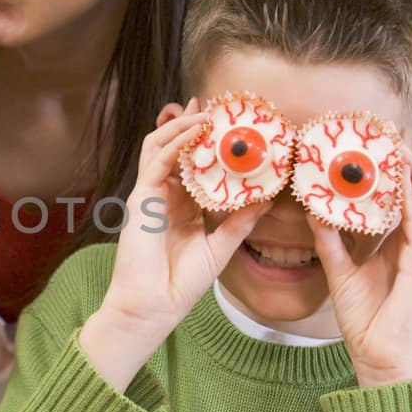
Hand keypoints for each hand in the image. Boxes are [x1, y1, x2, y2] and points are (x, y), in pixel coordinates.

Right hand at [79, 102, 266, 390]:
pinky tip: (195, 129)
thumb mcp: (221, 247)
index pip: (191, 164)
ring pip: (160, 146)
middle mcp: (165, 195)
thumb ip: (240, 222)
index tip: (223, 125)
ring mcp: (151, 194)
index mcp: (181, 206)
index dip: (204, 142)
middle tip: (210, 105)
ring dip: (181, 126)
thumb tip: (269, 199)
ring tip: (204, 112)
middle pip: (172, 148)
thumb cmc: (181, 283)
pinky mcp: (142, 197)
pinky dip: (176, 141)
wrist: (154, 305)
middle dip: (187, 124)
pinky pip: (158, 159)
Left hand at [311, 146, 411, 388]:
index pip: (405, 196)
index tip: (380, 142)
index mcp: (401, 243)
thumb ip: (330, 240)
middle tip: (396, 131)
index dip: (398, 169)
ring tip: (400, 146)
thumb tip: (312, 209)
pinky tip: (398, 181)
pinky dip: (409, 201)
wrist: (377, 355)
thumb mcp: (339, 270)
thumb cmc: (365, 318)